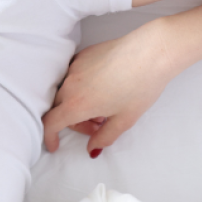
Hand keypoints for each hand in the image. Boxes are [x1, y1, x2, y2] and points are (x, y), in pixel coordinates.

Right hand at [41, 22, 179, 154]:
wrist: (151, 52)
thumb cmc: (140, 87)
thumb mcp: (124, 120)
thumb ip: (104, 138)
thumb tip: (92, 148)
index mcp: (77, 104)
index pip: (50, 123)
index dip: (49, 137)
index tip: (55, 144)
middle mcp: (70, 84)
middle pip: (59, 109)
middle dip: (75, 122)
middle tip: (99, 126)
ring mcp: (75, 67)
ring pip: (66, 92)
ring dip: (79, 104)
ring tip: (104, 106)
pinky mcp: (83, 55)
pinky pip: (74, 76)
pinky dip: (82, 87)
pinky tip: (103, 88)